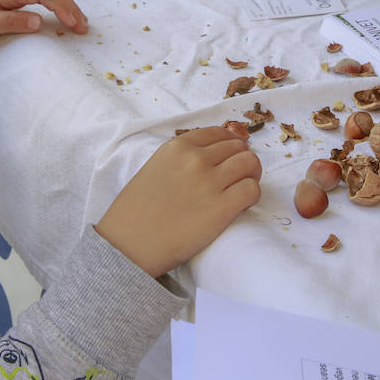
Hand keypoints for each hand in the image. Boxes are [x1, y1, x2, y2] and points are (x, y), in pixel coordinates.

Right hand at [96, 126, 261, 278]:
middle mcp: (196, 159)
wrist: (128, 245)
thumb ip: (180, 159)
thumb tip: (208, 158)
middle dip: (242, 159)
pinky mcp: (222, 208)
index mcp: (177, 147)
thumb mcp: (154, 168)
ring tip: (242, 189)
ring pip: (250, 164)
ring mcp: (210, 182)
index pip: (218, 133)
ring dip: (251, 175)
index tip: (231, 156)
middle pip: (238, 147)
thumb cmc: (135, 212)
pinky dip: (252, 195)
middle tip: (238, 176)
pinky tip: (241, 205)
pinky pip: (252, 190)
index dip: (230, 144)